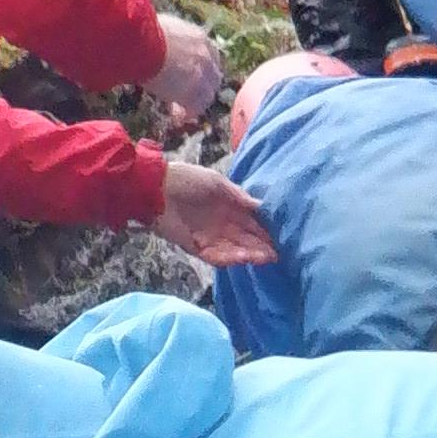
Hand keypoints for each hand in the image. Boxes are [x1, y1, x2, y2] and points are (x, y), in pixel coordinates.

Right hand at [148, 15, 227, 128]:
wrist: (138, 41)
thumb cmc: (138, 32)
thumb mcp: (161, 29)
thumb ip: (168, 38)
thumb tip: (155, 40)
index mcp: (198, 37)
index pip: (210, 56)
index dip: (201, 69)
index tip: (190, 77)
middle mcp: (205, 54)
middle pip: (213, 78)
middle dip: (203, 88)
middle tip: (186, 97)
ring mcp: (201, 73)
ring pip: (208, 95)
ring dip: (195, 104)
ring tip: (179, 111)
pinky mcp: (193, 90)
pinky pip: (196, 107)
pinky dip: (187, 113)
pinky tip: (176, 117)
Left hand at [157, 156, 279, 268]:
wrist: (155, 188)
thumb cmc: (186, 179)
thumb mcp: (216, 183)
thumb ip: (238, 196)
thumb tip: (261, 206)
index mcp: (228, 207)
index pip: (252, 222)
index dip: (266, 230)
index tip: (281, 237)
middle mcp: (221, 224)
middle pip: (246, 239)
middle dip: (262, 247)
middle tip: (278, 254)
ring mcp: (209, 237)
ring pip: (234, 250)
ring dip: (250, 254)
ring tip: (266, 258)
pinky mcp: (196, 248)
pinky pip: (217, 256)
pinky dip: (231, 258)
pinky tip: (244, 258)